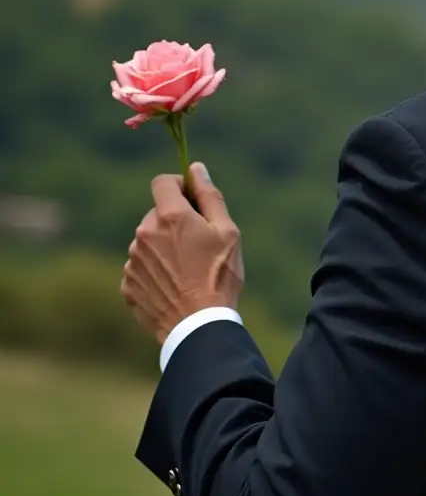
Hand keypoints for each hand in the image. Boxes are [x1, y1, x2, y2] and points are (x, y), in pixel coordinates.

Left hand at [121, 162, 244, 344]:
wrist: (199, 326)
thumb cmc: (220, 276)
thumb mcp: (228, 232)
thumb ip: (209, 196)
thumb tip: (196, 169)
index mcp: (171, 216)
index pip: (162, 182)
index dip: (178, 186)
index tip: (192, 199)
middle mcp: (144, 233)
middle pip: (158, 214)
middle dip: (175, 221)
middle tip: (199, 244)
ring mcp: (133, 261)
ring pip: (148, 241)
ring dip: (164, 248)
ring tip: (188, 271)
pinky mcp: (128, 285)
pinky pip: (141, 267)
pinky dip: (155, 271)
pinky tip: (175, 287)